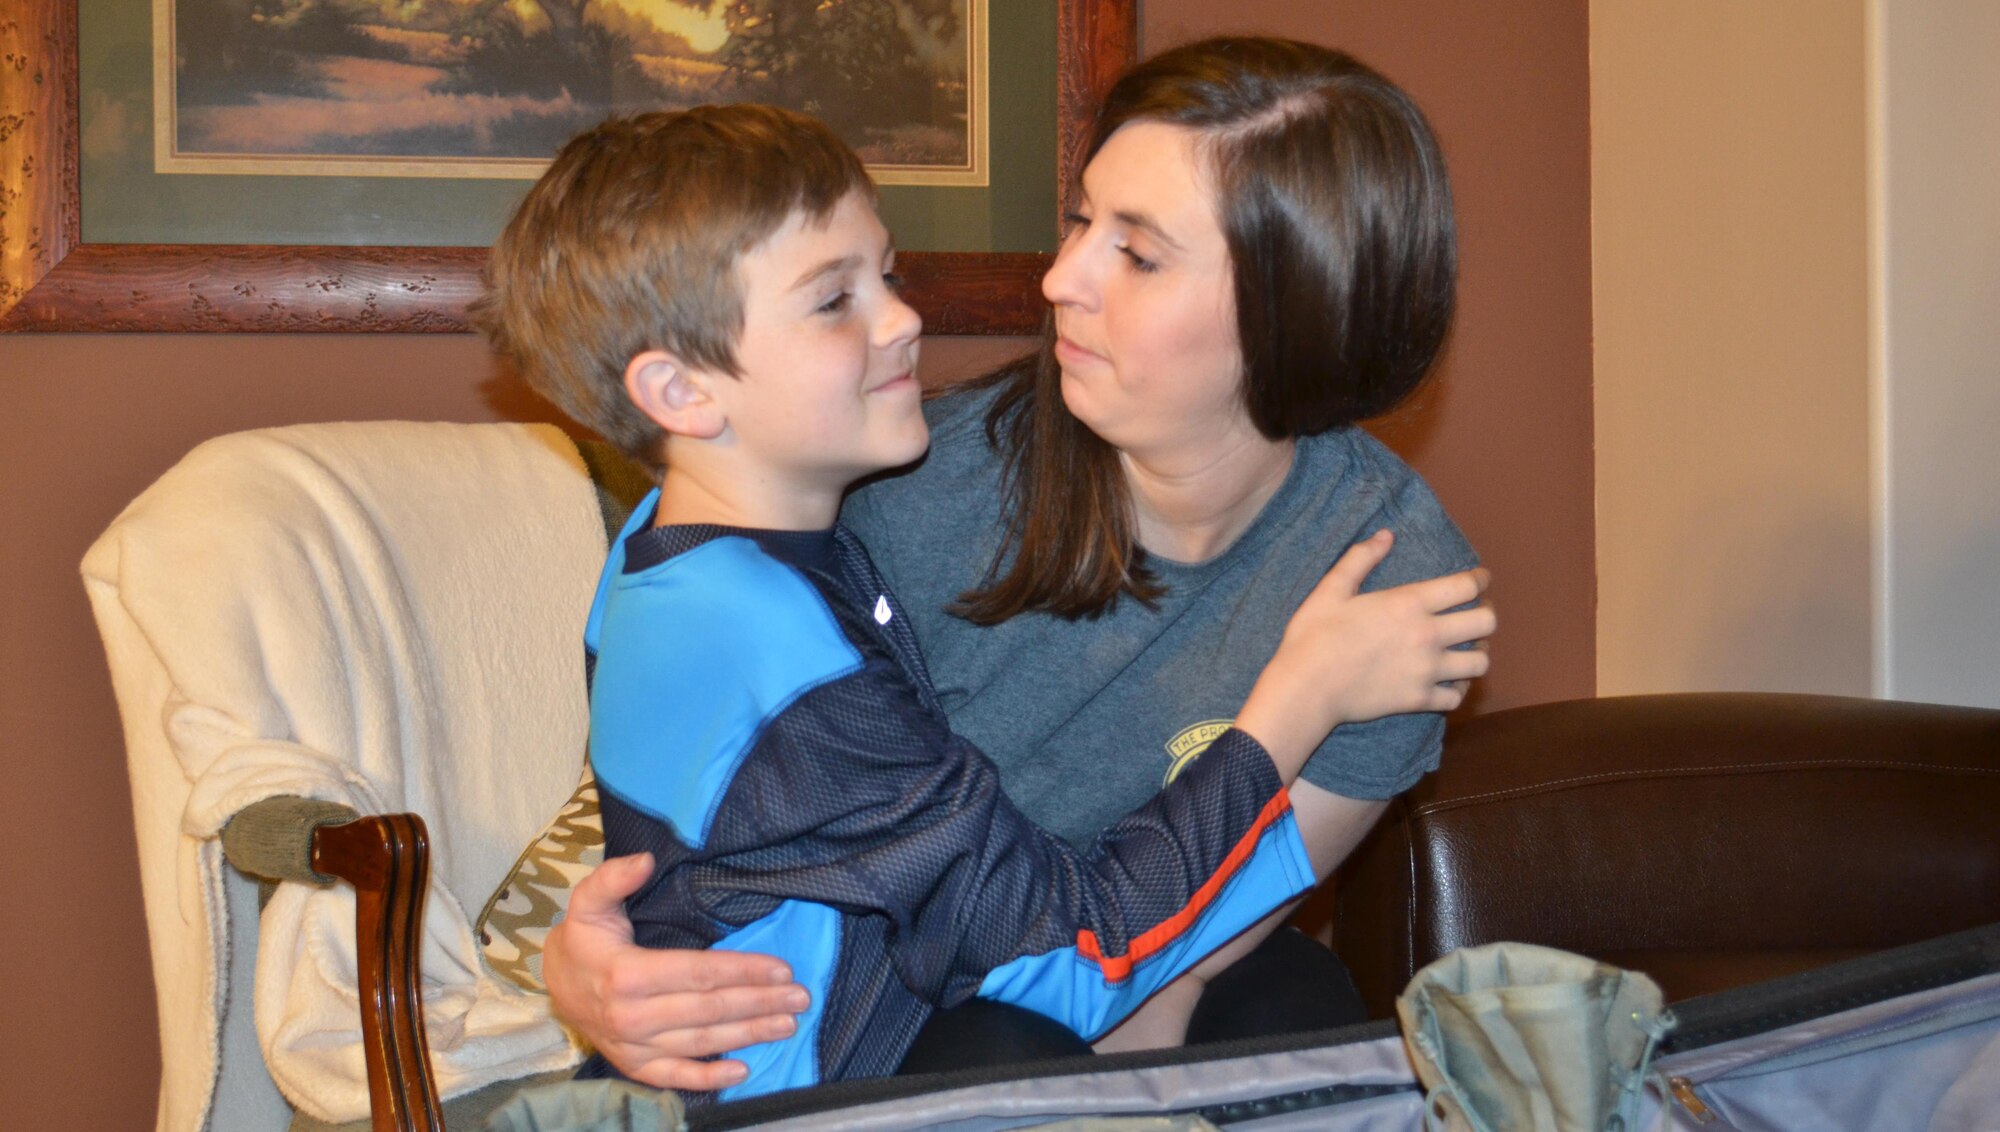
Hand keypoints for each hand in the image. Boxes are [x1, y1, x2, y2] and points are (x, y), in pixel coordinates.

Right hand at [543, 853, 809, 1089]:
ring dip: (749, 1035)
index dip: (743, 971)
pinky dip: (709, 1076)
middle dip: (759, 1002)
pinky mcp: (634, 1066)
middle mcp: (631, 1016)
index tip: (782, 968)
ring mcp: (633, 1045)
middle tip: (800, 997)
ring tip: (787, 1025)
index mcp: (626, 975)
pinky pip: (674, 1077)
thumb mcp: (589, 901)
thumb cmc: (584, 938)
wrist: (553, 983)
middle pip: (709, 1009)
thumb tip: (645, 860)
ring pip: (701, 1041)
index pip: (698, 973)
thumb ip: (614, 878)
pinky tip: (744, 1071)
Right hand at [1238, 532, 1493, 774]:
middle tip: (1475, 613)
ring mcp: (1427, 671)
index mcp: (1408, 603)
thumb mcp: (1331, 589)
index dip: (1479, 580)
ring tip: (1467, 648)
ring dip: (1477, 652)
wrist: (1306, 688)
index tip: (1479, 579)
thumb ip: (1360, 558)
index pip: (1466, 586)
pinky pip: (1457, 697)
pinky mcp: (1419, 700)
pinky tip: (1448, 682)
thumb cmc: (1314, 636)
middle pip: (1486, 622)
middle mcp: (1427, 635)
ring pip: (1480, 662)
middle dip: (1486, 614)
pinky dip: (1457, 689)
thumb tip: (1385, 535)